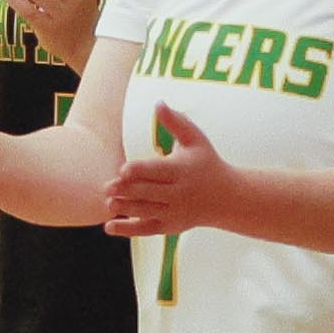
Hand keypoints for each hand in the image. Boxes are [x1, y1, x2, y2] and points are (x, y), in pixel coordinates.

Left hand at [103, 105, 231, 240]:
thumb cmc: (206, 162)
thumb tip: (158, 103)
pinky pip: (146, 229)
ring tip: (107, 203)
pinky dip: (128, 229)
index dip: (140, 171)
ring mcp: (175, 212)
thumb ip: (175, 122)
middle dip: (127, 191)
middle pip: (149, 192)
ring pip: (146, 211)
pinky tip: (108, 227)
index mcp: (182, 170)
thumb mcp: (196, 139)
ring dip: (125, 208)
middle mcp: (179, 193)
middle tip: (106, 187)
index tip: (123, 170)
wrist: (227, 198)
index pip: (158, 171)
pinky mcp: (170, 226)